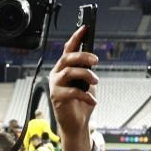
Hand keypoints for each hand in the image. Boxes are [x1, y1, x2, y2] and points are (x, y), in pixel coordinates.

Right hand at [48, 26, 98, 150]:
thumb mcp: (88, 82)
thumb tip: (92, 58)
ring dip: (86, 75)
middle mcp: (57, 73)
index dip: (76, 37)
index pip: (68, 48)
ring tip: (95, 81)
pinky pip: (73, 91)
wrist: (77, 123)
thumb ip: (87, 70)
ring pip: (70, 72)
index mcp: (64, 67)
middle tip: (96, 61)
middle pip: (67, 58)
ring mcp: (55, 85)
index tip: (85, 27)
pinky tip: (93, 101)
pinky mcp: (57, 97)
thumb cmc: (82, 102)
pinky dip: (86, 95)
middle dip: (83, 56)